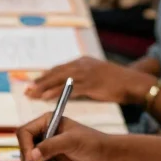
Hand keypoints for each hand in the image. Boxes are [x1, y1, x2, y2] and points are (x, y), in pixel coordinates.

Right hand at [17, 113, 113, 160]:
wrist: (103, 156)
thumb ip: (50, 147)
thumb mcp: (70, 141)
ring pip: (30, 160)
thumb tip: (32, 156)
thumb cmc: (90, 142)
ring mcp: (46, 148)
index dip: (25, 146)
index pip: (25, 132)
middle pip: (24, 147)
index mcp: (46, 122)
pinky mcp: (50, 160)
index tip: (31, 159)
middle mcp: (43, 134)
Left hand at [27, 56, 155, 105]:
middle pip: (55, 72)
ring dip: (43, 87)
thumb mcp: (97, 77)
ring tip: (31, 94)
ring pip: (59, 79)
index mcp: (82, 62)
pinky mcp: (90, 83)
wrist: (134, 83)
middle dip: (40, 81)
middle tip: (26, 90)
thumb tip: (70, 89)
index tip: (33, 84)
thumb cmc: (117, 83)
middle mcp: (82, 65)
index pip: (58, 69)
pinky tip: (45, 98)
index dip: (45, 77)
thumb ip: (83, 80)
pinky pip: (68, 89)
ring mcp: (86, 73)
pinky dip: (55, 93)